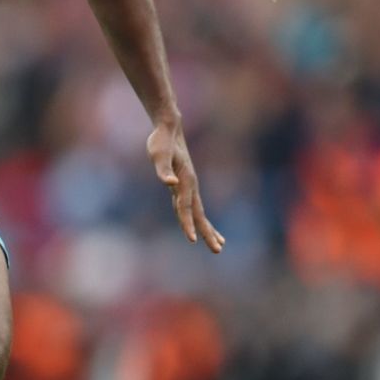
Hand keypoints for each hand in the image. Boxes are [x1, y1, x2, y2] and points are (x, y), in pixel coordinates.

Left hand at [146, 121, 225, 253]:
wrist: (169, 129)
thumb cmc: (161, 142)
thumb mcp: (158, 154)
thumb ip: (163, 169)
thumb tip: (169, 183)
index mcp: (184, 182)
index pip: (186, 208)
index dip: (188, 224)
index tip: (193, 240)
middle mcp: (189, 187)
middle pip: (199, 215)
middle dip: (208, 233)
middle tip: (218, 250)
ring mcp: (188, 187)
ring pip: (199, 213)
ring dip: (208, 229)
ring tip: (220, 244)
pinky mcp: (184, 185)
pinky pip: (192, 207)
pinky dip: (197, 218)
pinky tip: (200, 226)